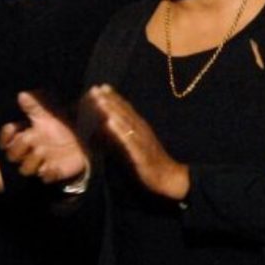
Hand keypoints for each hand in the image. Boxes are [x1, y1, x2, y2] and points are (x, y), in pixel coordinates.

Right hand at [0, 91, 88, 184]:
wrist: (79, 144)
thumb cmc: (58, 130)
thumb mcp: (47, 117)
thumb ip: (34, 107)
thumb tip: (21, 94)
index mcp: (24, 138)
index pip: (5, 141)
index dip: (5, 137)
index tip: (12, 127)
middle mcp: (28, 154)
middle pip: (12, 156)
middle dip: (18, 147)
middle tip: (28, 137)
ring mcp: (39, 165)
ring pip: (25, 169)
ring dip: (32, 160)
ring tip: (42, 150)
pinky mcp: (52, 174)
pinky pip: (46, 177)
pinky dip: (49, 173)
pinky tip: (53, 166)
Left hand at [87, 84, 188, 200]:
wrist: (168, 178)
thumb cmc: (151, 162)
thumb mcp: (136, 146)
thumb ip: (124, 136)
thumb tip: (108, 127)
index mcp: (140, 128)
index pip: (126, 109)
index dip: (114, 98)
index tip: (100, 86)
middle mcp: (141, 130)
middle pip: (124, 112)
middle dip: (110, 99)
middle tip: (96, 88)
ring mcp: (141, 140)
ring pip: (125, 122)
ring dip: (112, 110)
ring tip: (100, 100)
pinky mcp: (140, 153)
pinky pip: (128, 140)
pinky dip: (118, 130)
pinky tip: (109, 123)